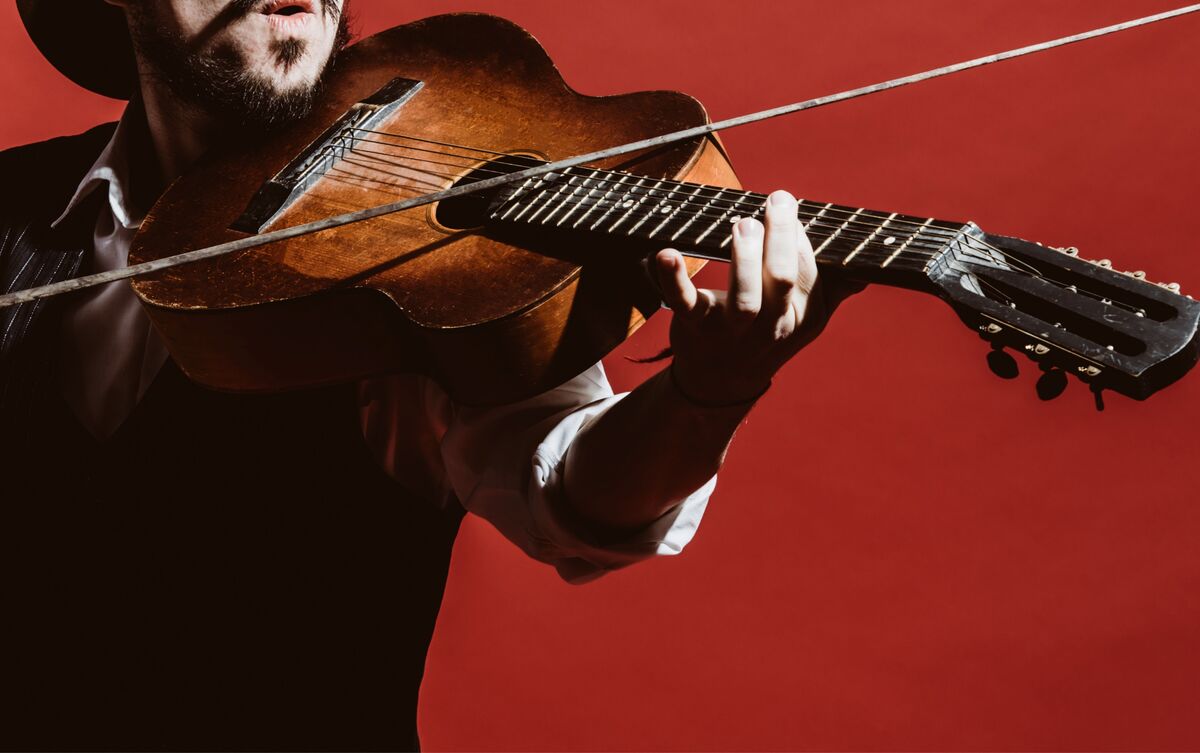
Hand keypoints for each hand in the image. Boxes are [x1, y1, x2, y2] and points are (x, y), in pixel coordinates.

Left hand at [655, 189, 856, 405]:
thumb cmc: (766, 336)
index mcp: (803, 318)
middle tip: (775, 202)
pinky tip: (666, 254)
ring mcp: (732, 330)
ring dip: (744, 257)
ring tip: (743, 224)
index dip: (798, 238)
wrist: (721, 382)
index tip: (786, 205)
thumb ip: (833, 291)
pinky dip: (673, 279)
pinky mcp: (695, 327)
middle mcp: (771, 326)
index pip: (809, 273)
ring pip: (744, 298)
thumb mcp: (805, 320)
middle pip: (784, 281)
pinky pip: (684, 303)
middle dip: (781, 239)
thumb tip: (864, 269)